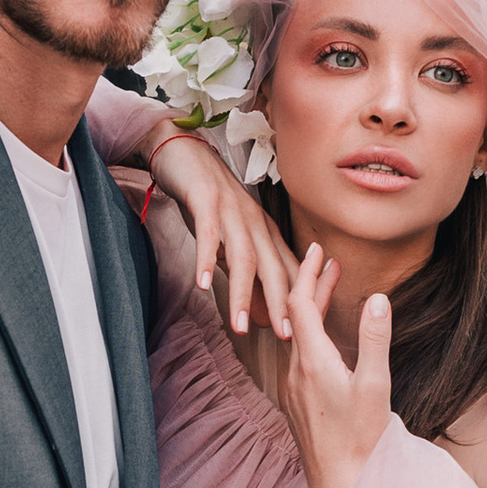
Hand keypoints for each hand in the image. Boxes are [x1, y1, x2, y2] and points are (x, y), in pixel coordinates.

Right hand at [145, 127, 293, 339]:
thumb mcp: (228, 237)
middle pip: (272, 267)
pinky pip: (209, 233)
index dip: (295, 303)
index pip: (286, 271)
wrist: (182, 150)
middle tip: (287, 337)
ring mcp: (231, 210)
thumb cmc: (206, 198)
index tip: (304, 335)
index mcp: (263, 231)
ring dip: (241, 293)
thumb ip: (241, 268)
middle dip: (280, 304)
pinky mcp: (205, 200)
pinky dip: (205, 258)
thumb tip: (253, 307)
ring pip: (242, 256)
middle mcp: (254, 222)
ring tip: (240, 325)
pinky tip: (201, 284)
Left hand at [282, 243, 394, 487]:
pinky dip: (312, 333)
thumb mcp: (375, 387)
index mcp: (312, 362)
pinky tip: (327, 338)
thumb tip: (377, 298)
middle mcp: (296, 372)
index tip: (317, 248)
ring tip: (330, 289)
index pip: (300, 303)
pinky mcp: (300, 403)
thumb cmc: (360, 440)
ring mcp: (295, 389)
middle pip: (296, 316)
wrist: (339, 486)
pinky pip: (300, 355)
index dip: (307, 272)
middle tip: (326, 259)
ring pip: (298, 336)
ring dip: (312, 310)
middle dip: (311, 284)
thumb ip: (375, 340)